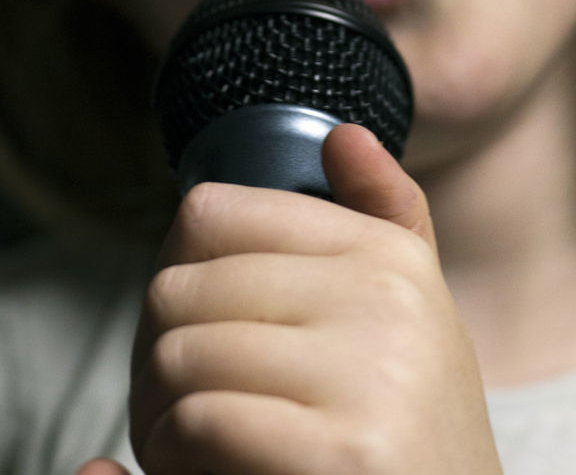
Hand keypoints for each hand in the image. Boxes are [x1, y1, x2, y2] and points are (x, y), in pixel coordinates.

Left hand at [124, 122, 501, 474]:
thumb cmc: (416, 431)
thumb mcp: (419, 314)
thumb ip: (385, 217)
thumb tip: (343, 135)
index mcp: (389, 253)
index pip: (214, 212)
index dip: (175, 270)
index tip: (186, 321)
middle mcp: (386, 299)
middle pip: (181, 286)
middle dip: (156, 350)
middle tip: (173, 398)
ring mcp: (370, 375)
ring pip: (181, 354)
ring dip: (158, 412)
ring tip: (185, 440)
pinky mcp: (343, 455)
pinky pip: (200, 420)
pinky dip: (175, 455)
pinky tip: (200, 472)